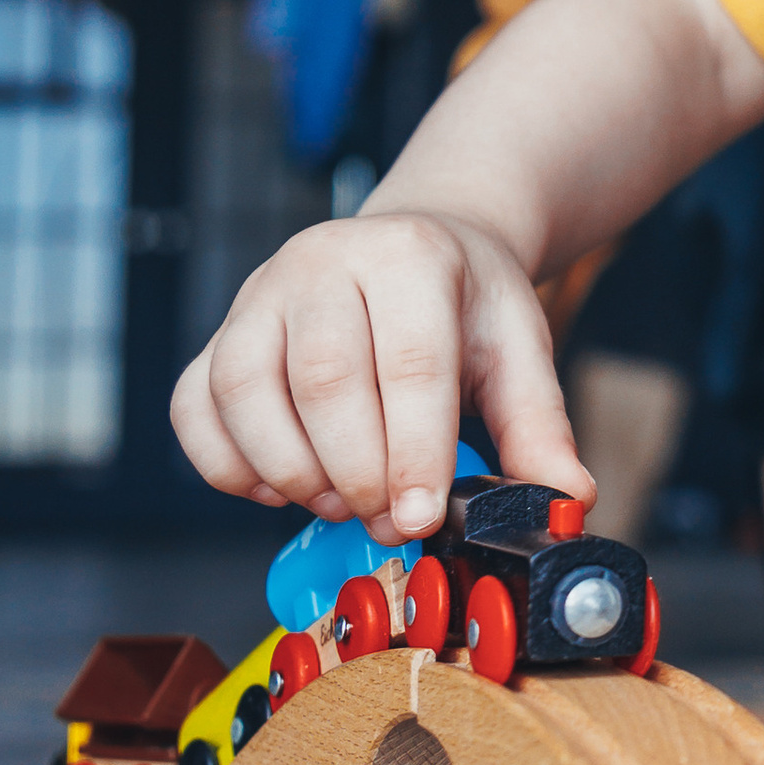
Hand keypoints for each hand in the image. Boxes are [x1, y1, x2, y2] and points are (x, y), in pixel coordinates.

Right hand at [170, 209, 592, 543]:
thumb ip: (540, 426)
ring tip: (339, 501)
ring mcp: (260, 294)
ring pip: (244, 392)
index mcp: (408, 256)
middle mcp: (322, 262)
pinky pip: (194, 406)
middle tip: (387, 518)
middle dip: (356, 472)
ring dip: (290, 471)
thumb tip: (568, 499)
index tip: (420, 518)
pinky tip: (277, 487)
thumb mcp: (518, 348)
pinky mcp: (220, 331)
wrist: (414, 246)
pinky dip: (227, 464)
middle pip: (322, 381)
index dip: (412, 453)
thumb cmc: (462, 302)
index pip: (407, 363)